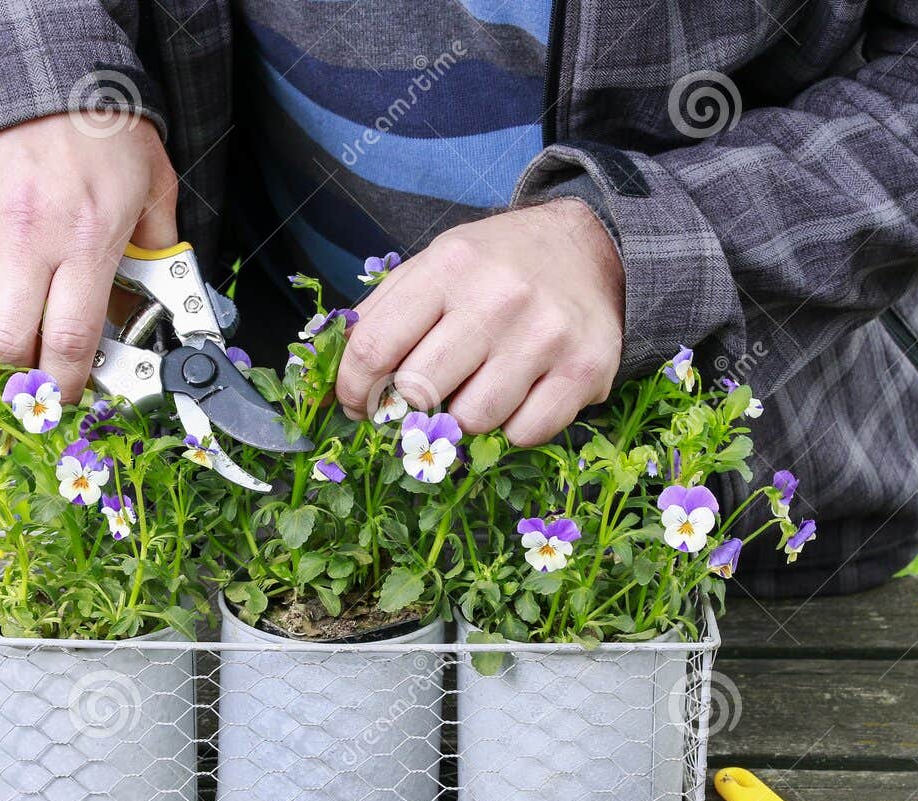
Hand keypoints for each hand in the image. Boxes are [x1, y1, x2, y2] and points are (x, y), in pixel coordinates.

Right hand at [0, 112, 178, 397]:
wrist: (42, 61)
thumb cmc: (103, 128)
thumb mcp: (152, 186)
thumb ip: (157, 248)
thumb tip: (159, 304)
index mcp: (86, 239)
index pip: (69, 341)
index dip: (64, 386)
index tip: (64, 399)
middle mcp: (28, 237)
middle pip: (8, 342)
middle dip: (13, 383)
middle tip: (20, 392)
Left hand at [335, 200, 624, 444]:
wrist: (590, 249)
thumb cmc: (494, 267)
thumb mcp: (432, 267)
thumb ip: (378, 318)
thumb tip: (327, 389)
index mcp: (449, 266)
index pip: (374, 347)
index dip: (352, 388)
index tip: (355, 402)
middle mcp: (499, 298)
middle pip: (420, 390)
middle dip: (410, 404)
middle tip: (421, 397)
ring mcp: (546, 336)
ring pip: (473, 420)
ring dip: (466, 416)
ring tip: (480, 384)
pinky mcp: (586, 370)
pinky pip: (525, 434)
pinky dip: (514, 426)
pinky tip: (520, 394)